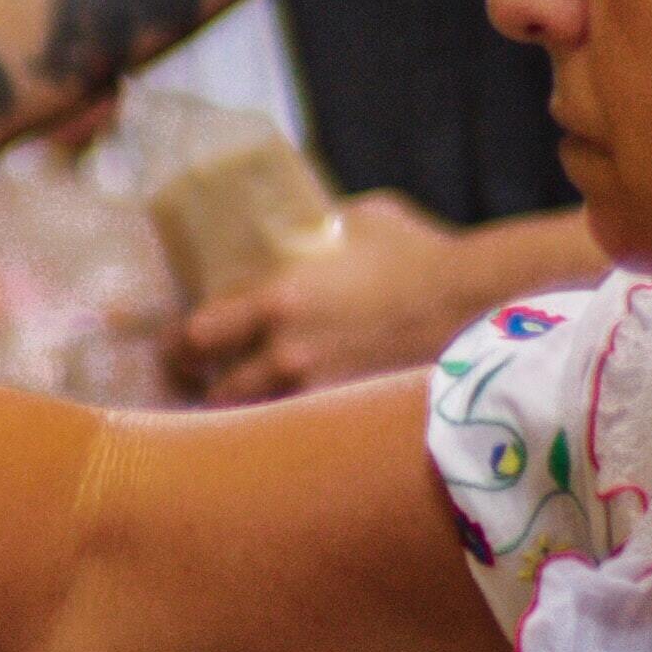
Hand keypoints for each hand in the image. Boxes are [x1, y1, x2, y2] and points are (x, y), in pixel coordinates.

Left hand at [170, 190, 505, 399]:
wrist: (477, 301)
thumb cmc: (419, 252)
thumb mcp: (357, 219)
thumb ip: (317, 226)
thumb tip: (303, 220)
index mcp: (277, 301)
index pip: (194, 336)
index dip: (176, 345)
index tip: (174, 346)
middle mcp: (288, 355)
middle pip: (216, 393)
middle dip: (202, 391)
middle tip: (200, 386)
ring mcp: (321, 392)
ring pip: (257, 423)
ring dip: (245, 416)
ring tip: (244, 409)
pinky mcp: (354, 415)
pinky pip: (305, 432)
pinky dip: (290, 431)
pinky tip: (292, 426)